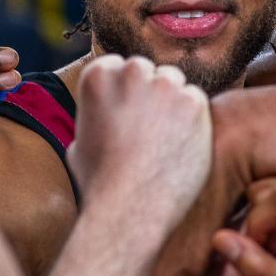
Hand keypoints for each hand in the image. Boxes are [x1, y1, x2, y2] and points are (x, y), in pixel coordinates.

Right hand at [68, 56, 212, 239]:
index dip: (123, 93)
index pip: (118, 66)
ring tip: (163, 142)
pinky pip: (196, 102)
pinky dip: (193, 121)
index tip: (125, 115)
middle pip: (148, 71)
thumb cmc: (100, 184)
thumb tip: (101, 118)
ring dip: (172, 104)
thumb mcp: (78, 143)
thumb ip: (93, 118)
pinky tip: (180, 147)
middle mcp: (132, 72)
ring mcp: (166, 85)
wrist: (130, 209)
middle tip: (147, 131)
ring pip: (174, 83)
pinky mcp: (195, 103)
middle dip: (149, 94)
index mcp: (98, 76)